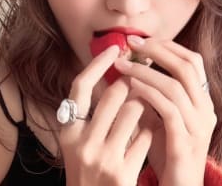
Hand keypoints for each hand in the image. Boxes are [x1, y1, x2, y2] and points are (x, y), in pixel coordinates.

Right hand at [60, 45, 152, 185]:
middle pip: (114, 94)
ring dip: (146, 104)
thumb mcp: (81, 143)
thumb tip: (115, 75)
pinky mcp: (123, 172)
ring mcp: (103, 158)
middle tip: (144, 76)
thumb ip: (92, 114)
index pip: (80, 87)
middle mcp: (83, 143)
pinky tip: (151, 133)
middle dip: (133, 83)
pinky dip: (152, 129)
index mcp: (69, 132)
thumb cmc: (91, 172)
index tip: (115, 48)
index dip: (97, 64)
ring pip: (135, 110)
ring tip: (148, 106)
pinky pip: (146, 135)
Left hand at [114, 36, 216, 185]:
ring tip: (122, 66)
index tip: (142, 40)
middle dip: (156, 51)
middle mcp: (205, 109)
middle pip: (186, 67)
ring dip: (145, 71)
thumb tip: (133, 66)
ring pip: (175, 86)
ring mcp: (198, 126)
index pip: (192, 60)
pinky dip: (148, 94)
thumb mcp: (162, 116)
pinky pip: (168, 109)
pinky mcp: (185, 142)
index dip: (168, 46)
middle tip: (131, 45)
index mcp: (202, 100)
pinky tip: (131, 88)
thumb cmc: (167, 153)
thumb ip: (154, 93)